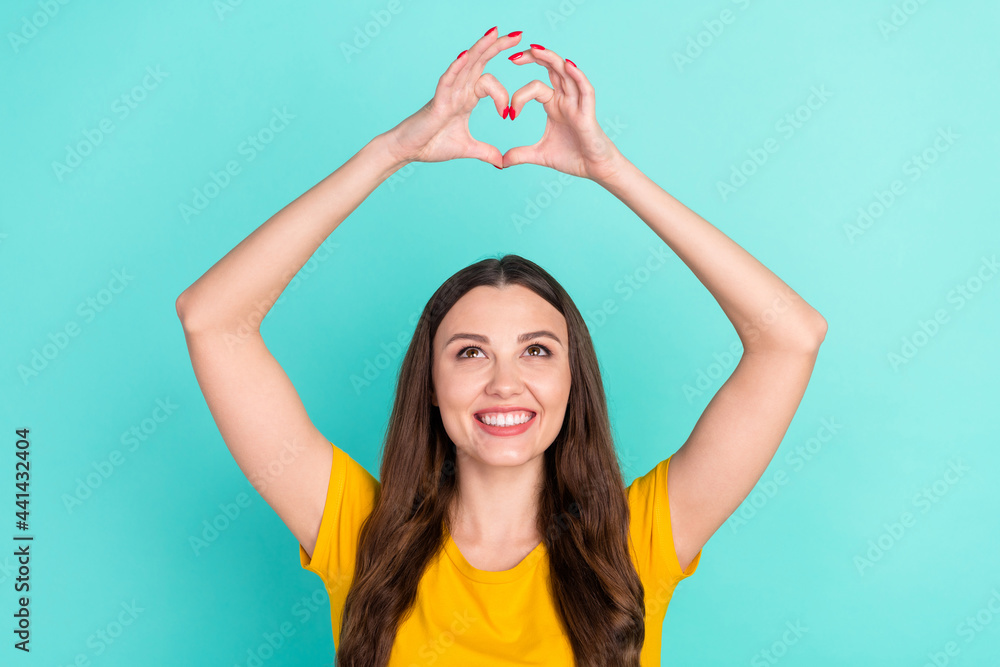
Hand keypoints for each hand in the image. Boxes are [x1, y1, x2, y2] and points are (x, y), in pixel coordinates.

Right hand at [382, 27, 519, 167]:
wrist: (409, 150)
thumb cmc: (432, 144)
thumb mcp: (466, 148)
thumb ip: (485, 152)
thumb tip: (502, 162)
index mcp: (466, 98)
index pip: (490, 82)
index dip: (504, 94)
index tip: (509, 115)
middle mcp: (459, 90)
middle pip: (481, 62)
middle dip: (498, 47)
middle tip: (518, 34)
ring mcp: (448, 93)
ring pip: (466, 64)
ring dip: (481, 48)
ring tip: (495, 33)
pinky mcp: (437, 100)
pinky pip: (447, 80)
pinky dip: (456, 68)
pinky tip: (465, 55)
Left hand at [502, 45, 624, 182]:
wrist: (594, 169)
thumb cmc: (572, 158)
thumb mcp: (539, 155)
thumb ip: (520, 155)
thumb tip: (500, 162)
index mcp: (553, 105)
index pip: (534, 87)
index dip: (519, 95)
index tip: (508, 113)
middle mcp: (566, 99)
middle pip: (551, 69)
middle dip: (533, 58)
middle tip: (513, 55)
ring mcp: (578, 103)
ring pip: (566, 73)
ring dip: (551, 59)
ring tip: (535, 48)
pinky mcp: (588, 112)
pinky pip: (585, 90)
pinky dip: (577, 76)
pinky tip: (567, 65)